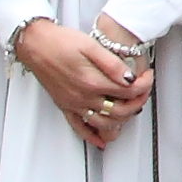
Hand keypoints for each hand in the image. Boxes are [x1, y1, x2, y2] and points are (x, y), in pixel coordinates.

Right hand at [14, 20, 151, 148]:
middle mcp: (83, 97)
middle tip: (143, 92)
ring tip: (130, 109)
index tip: (147, 76)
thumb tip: (130, 77)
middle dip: (137, 103)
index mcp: (92, 81)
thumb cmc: (59, 42)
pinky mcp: (64, 106)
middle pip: (120, 111)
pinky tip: (101, 139)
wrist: (34, 44)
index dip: (144, 84)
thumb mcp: (90, 45)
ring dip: (121, 121)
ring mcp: (73, 104)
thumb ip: (112, 64)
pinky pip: (79, 128)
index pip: (128, 91)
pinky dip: (92, 136)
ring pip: (103, 123)